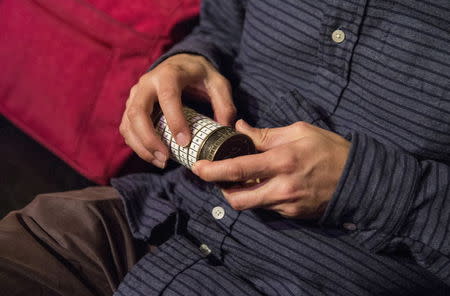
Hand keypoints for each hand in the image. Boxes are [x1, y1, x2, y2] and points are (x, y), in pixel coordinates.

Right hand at [120, 54, 235, 167]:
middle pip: (138, 112)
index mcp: (169, 73)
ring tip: (161, 162)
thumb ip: (224, 104)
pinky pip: (127, 128)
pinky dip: (136, 145)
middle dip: (150, 139)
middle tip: (166, 158)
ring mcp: (135, 94)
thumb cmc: (200, 76)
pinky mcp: (131, 106)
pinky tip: (153, 156)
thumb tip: (224, 128)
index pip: (167, 96)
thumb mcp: (218, 84)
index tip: (184, 143)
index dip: (174, 120)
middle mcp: (147, 83)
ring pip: (128, 123)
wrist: (181, 64)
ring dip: (141, 146)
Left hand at [192, 120, 350, 218]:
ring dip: (239, 193)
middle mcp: (282, 187)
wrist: (360, 179)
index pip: (238, 169)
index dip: (213, 171)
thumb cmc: (330, 150)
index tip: (197, 167)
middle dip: (221, 189)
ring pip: (250, 206)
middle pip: (238, 199)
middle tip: (216, 177)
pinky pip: (266, 208)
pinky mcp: (293, 214)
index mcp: (282, 161)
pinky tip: (265, 184)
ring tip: (240, 178)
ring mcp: (287, 204)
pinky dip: (259, 197)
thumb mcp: (300, 132)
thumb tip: (240, 129)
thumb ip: (266, 134)